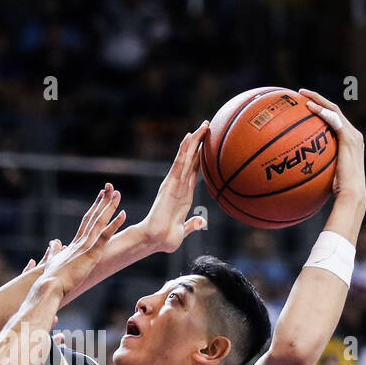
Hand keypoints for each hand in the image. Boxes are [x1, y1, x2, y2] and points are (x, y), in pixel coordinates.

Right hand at [38, 186, 126, 296]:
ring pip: (99, 222)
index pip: (86, 222)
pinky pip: (105, 235)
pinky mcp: (91, 253)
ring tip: (117, 193)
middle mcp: (80, 242)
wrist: (49, 286)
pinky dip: (115, 224)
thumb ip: (53, 251)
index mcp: (74, 245)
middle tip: (110, 188)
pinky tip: (123, 213)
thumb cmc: (50, 279)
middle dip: (102, 202)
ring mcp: (86, 246)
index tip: (100, 197)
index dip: (94, 209)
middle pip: (93, 217)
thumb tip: (53, 242)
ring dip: (109, 207)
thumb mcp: (52, 262)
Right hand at [140, 123, 209, 251]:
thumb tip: (201, 220)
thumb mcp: (184, 229)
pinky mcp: (170, 184)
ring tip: (202, 126)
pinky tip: (189, 138)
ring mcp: (174, 183)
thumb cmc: (168, 238)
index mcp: (185, 194)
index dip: (201, 156)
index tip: (208, 143)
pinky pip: (179, 164)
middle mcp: (180, 185)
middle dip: (199, 142)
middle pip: (191, 159)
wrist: (156, 240)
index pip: (194, 170)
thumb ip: (193, 224)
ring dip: (194, 141)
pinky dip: (184, 150)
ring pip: (186, 158)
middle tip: (207, 124)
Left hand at [297, 89, 365, 204]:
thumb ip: (318, 165)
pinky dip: (322, 112)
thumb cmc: (338, 190)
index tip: (305, 104)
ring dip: (318, 100)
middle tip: (301, 93)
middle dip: (317, 99)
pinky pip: (334, 120)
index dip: (320, 108)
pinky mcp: (349, 139)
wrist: (352, 194)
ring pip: (334, 110)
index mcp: (350, 140)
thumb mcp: (326, 174)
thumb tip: (298, 168)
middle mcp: (354, 134)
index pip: (334, 118)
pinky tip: (309, 108)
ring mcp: (353, 136)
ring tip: (303, 94)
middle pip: (334, 109)